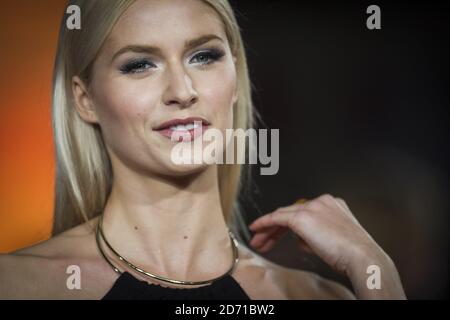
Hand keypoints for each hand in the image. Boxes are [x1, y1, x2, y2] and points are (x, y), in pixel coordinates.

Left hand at [248, 194, 405, 298]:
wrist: (362, 257)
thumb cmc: (354, 254)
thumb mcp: (335, 239)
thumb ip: (317, 234)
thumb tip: (302, 239)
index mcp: (332, 204)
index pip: (303, 212)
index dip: (289, 224)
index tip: (280, 234)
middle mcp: (321, 201)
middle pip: (291, 212)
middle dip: (275, 228)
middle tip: (263, 239)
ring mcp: (311, 207)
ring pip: (282, 215)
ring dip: (268, 229)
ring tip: (258, 241)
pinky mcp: (302, 217)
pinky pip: (277, 218)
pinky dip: (265, 223)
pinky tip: (256, 229)